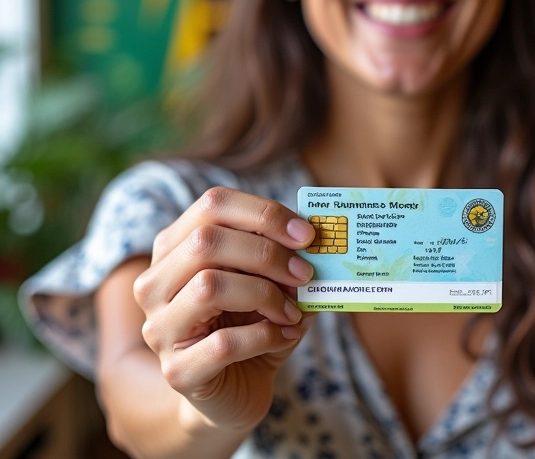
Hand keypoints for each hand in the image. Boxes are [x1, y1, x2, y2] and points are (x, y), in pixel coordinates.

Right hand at [133, 186, 316, 432]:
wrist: (234, 391)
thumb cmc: (251, 324)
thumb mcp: (269, 282)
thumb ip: (284, 257)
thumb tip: (317, 240)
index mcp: (175, 246)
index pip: (212, 204)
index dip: (263, 213)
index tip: (306, 234)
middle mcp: (155, 282)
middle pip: (206, 241)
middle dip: (267, 254)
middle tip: (305, 272)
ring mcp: (159, 328)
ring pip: (209, 286)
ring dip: (266, 294)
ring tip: (293, 311)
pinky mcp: (177, 371)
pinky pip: (224, 342)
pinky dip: (266, 335)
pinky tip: (286, 337)